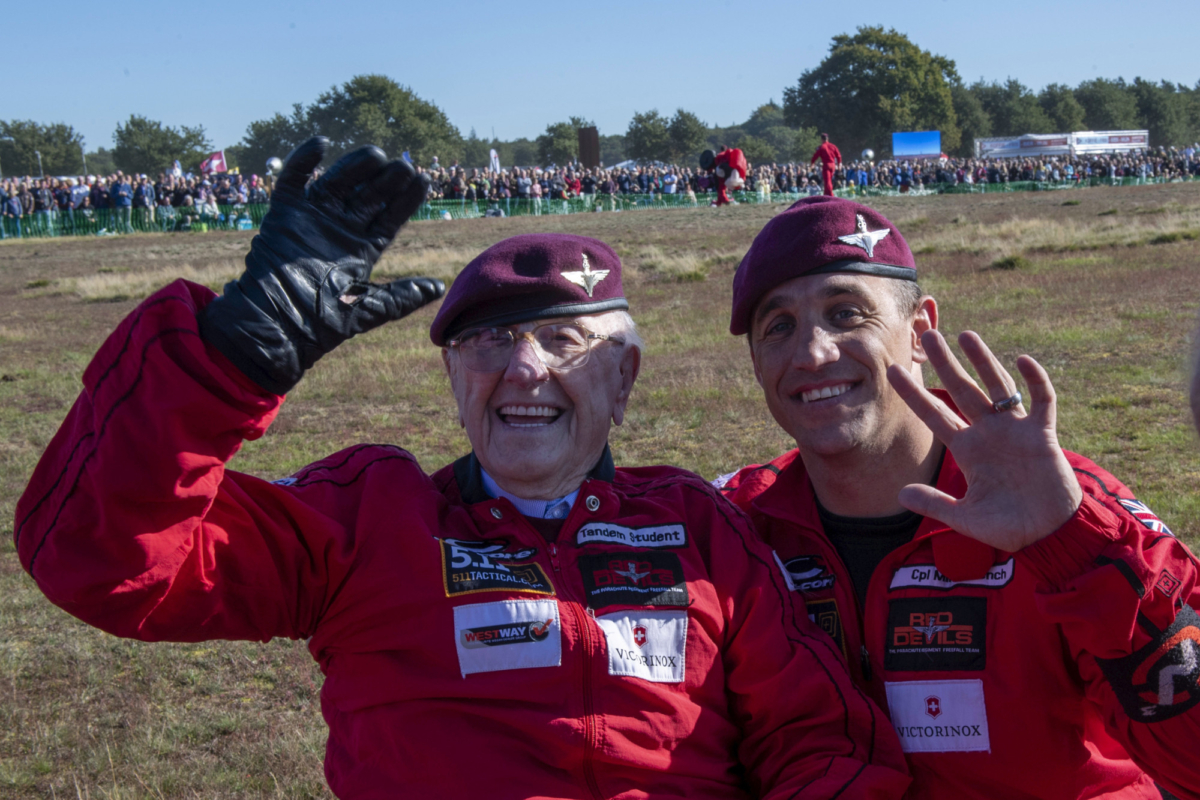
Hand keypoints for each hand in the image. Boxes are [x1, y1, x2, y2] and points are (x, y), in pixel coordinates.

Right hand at [199, 137, 444, 393]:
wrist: (279, 326)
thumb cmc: (324, 322)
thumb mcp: (372, 308)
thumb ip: (404, 296)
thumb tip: (439, 288)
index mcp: (362, 248)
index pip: (389, 217)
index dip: (406, 200)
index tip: (423, 181)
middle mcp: (340, 230)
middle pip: (367, 195)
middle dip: (386, 180)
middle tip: (403, 165)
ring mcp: (313, 219)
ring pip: (338, 182)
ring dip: (355, 166)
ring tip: (375, 155)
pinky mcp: (284, 214)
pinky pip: (292, 180)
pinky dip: (302, 161)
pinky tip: (320, 143)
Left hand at [886, 330, 1082, 551]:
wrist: (1049, 535)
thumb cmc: (1008, 528)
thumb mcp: (965, 518)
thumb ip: (935, 504)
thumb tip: (900, 493)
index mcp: (966, 450)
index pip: (934, 414)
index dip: (914, 394)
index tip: (893, 371)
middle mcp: (988, 433)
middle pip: (962, 390)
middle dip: (947, 363)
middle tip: (929, 335)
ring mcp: (1016, 431)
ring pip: (997, 387)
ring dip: (984, 361)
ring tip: (966, 335)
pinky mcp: (1043, 435)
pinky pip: (1041, 401)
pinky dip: (1035, 380)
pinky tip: (1023, 360)